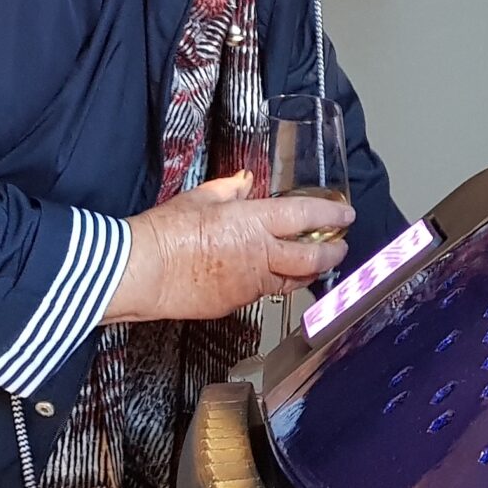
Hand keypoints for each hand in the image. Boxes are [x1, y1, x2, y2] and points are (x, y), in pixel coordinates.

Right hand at [104, 172, 349, 323]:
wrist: (141, 271)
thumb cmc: (165, 232)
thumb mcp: (199, 198)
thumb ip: (229, 190)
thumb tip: (244, 183)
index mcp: (254, 222)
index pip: (305, 216)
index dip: (331, 215)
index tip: (346, 215)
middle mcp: (259, 255)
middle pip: (311, 258)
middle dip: (333, 253)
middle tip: (341, 247)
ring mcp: (249, 284)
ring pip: (291, 282)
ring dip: (307, 273)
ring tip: (314, 265)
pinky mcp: (234, 304)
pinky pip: (262, 294)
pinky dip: (272, 284)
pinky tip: (268, 277)